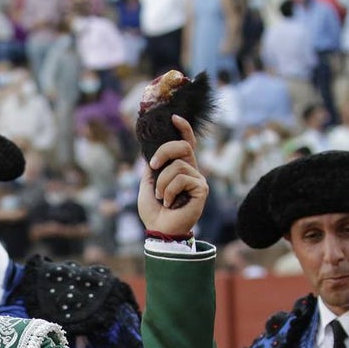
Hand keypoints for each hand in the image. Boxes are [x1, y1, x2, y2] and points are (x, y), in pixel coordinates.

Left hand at [137, 115, 207, 236]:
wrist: (159, 230)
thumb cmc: (154, 212)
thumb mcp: (147, 185)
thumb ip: (151, 168)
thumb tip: (149, 152)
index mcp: (180, 168)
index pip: (186, 143)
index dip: (183, 129)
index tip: (174, 117)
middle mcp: (192, 171)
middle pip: (182, 146)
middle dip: (164, 151)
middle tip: (153, 165)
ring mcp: (198, 179)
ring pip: (178, 166)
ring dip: (162, 182)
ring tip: (161, 197)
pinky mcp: (201, 189)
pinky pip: (181, 179)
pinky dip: (169, 191)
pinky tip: (169, 203)